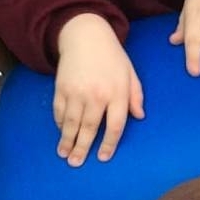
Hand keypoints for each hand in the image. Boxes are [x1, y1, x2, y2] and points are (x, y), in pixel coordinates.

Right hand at [53, 14, 144, 165]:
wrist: (86, 35)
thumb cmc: (111, 56)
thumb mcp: (130, 73)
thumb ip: (136, 95)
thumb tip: (140, 117)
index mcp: (117, 92)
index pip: (115, 125)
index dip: (109, 144)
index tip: (103, 157)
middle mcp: (97, 95)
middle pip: (90, 128)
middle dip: (82, 148)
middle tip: (77, 163)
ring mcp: (77, 92)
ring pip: (71, 123)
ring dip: (67, 141)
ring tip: (64, 155)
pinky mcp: (61, 87)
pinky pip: (59, 111)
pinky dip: (59, 124)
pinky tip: (60, 133)